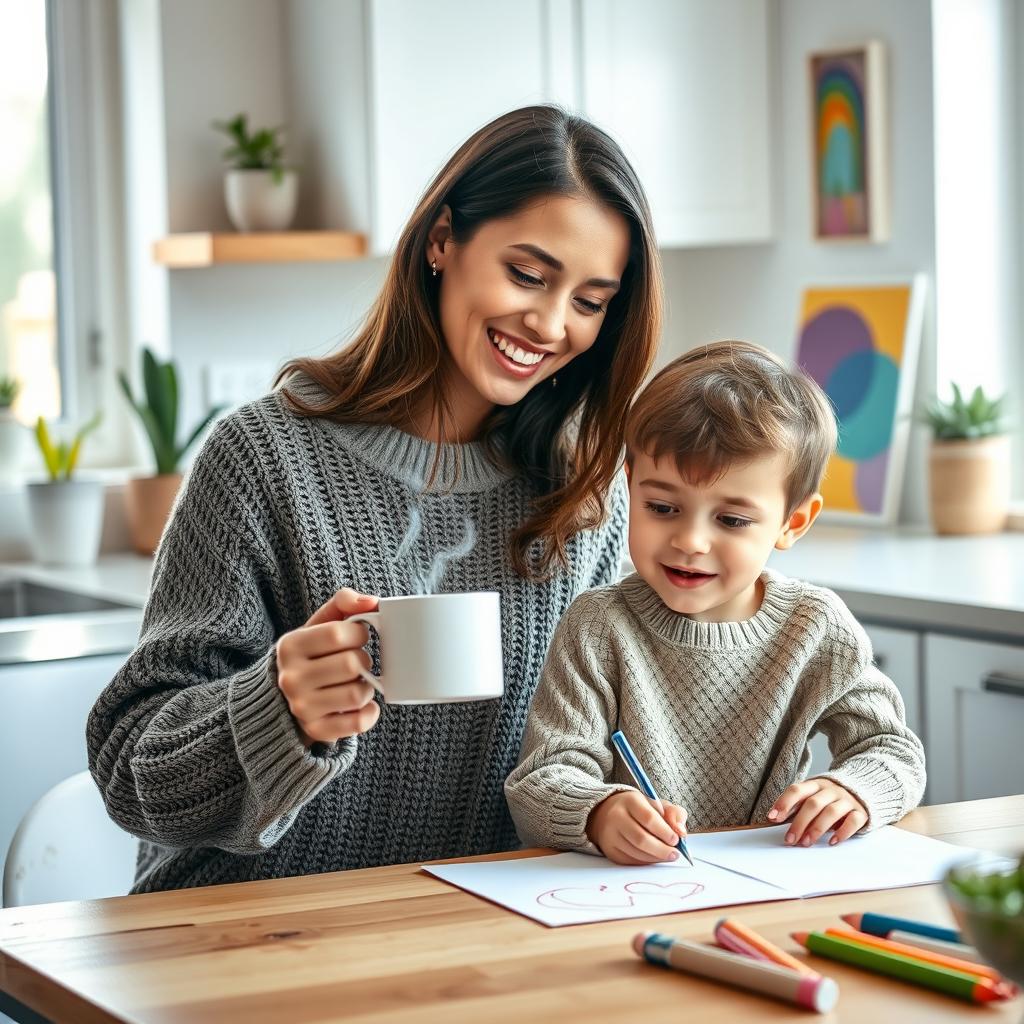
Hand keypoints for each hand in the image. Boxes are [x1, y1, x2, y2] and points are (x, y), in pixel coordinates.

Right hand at [276, 588, 380, 744]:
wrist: (286, 696)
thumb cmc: (314, 654)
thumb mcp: (320, 624)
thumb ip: (343, 603)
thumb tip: (372, 602)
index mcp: (290, 646)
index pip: (338, 633)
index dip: (358, 633)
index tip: (357, 636)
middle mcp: (291, 678)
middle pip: (351, 664)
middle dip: (364, 660)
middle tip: (357, 661)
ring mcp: (301, 707)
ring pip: (357, 694)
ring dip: (367, 686)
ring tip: (357, 682)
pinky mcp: (316, 730)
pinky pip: (358, 723)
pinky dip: (369, 712)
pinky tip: (362, 704)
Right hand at [586, 790, 687, 864]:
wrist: (608, 813)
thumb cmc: (639, 809)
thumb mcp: (658, 804)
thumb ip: (674, 813)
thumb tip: (681, 832)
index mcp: (630, 801)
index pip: (649, 818)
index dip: (665, 832)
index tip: (676, 839)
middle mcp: (616, 817)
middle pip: (641, 839)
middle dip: (662, 850)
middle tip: (675, 853)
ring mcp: (610, 834)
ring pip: (636, 853)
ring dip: (656, 858)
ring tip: (667, 855)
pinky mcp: (609, 850)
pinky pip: (630, 861)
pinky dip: (646, 862)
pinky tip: (654, 857)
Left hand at [768, 778, 867, 845]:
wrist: (862, 788)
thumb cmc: (829, 797)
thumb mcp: (813, 796)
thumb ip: (796, 806)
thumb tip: (774, 818)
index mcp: (815, 784)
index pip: (797, 790)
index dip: (784, 803)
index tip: (772, 818)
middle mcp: (831, 790)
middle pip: (813, 804)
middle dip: (799, 823)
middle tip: (790, 839)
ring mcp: (847, 800)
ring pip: (831, 812)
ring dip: (816, 829)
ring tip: (806, 843)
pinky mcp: (861, 812)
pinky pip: (853, 821)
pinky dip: (842, 832)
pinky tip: (832, 841)